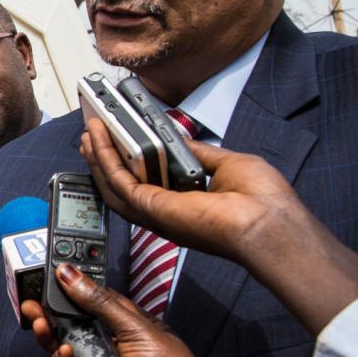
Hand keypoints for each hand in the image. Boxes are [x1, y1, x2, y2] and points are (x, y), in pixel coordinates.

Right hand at [20, 264, 244, 356]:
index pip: (91, 299)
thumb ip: (98, 301)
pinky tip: (64, 353)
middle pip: (73, 323)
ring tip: (40, 325)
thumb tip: (70, 274)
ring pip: (67, 346)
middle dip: (50, 313)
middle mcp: (112, 341)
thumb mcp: (134, 327)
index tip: (48, 280)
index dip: (70, 289)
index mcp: (126, 321)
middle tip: (30, 305)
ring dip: (51, 336)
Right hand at [79, 118, 308, 264]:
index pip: (148, 182)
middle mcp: (166, 211)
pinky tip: (100, 139)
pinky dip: (105, 158)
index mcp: (185, 204)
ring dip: (99, 156)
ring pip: (113, 184)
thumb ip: (198, 154)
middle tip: (94, 135)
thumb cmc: (261, 202)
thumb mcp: (227, 164)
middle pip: (123, 184)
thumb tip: (179, 142)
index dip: (130, 161)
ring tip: (90, 133)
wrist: (267, 223)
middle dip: (106, 158)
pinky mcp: (149, 208)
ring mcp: (155, 212)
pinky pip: (118, 181)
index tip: (120, 140)